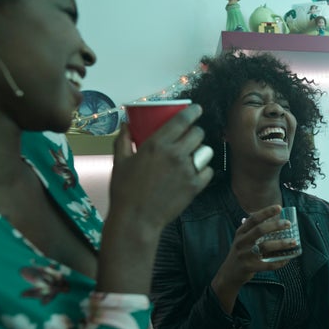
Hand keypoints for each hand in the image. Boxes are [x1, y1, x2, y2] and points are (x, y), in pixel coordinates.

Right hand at [96, 105, 213, 292]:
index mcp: (157, 144)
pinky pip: (209, 171)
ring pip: (206, 151)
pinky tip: (197, 171)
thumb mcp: (120, 162)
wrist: (136, 219)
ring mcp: (188, 170)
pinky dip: (204, 170)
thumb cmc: (124, 190)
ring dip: (201, 150)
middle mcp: (175, 154)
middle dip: (196, 132)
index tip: (197, 109)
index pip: (183, 120)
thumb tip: (126, 124)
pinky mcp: (195, 186)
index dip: (193, 111)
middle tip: (190, 136)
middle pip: (198, 133)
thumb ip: (123, 140)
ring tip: (194, 155)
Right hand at [212, 205, 296, 312]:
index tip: (279, 207)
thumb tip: (272, 219)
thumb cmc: (240, 253)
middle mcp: (241, 242)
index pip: (253, 219)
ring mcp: (244, 255)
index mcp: (241, 233)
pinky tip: (287, 259)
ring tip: (293, 242)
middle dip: (275, 226)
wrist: (229, 273)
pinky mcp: (249, 267)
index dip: (266, 212)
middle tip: (288, 224)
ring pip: (264, 247)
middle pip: (259, 230)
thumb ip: (253, 230)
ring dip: (281, 244)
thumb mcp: (242, 239)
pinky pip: (267, 265)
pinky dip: (279, 262)